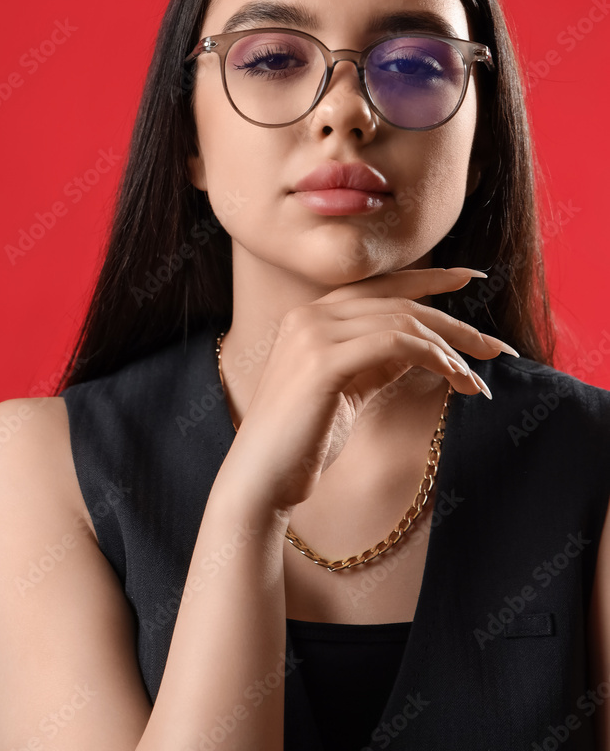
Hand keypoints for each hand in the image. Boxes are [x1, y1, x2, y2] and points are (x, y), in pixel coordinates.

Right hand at [215, 267, 516, 515]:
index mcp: (311, 315)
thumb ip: (376, 360)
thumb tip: (423, 347)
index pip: (381, 285)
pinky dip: (432, 357)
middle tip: (495, 348)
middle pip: (399, 301)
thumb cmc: (303, 440)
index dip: (429, 278)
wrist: (261, 478)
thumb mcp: (347, 388)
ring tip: (474, 379)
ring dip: (449, 348)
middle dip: (454, 322)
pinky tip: (454, 378)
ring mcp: (313, 333)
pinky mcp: (322, 360)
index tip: (470, 277)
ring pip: (402, 321)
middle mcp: (310, 314)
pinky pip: (394, 343)